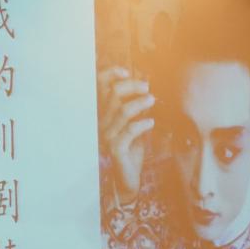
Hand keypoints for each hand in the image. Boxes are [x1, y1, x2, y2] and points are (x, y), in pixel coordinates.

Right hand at [97, 66, 155, 202]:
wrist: (127, 177)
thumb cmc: (130, 149)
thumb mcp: (132, 124)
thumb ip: (134, 107)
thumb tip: (145, 86)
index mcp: (103, 115)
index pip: (98, 88)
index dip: (109, 75)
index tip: (125, 72)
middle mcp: (101, 123)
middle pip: (112, 95)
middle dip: (131, 86)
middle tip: (147, 88)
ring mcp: (107, 136)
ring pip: (121, 111)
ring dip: (140, 103)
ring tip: (151, 100)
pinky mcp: (116, 149)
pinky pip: (129, 131)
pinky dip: (142, 124)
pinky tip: (151, 122)